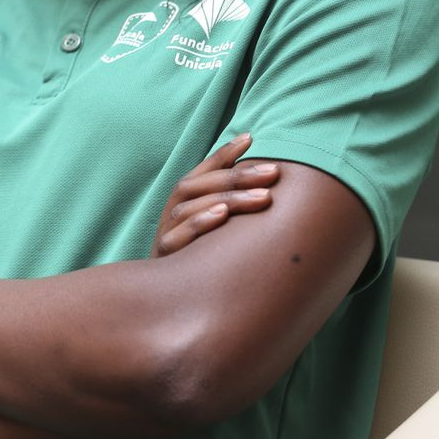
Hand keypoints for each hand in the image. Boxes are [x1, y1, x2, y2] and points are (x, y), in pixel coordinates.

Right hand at [151, 133, 278, 256]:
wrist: (168, 300)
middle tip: (274, 172)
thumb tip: (267, 185)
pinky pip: (178, 237)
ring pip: (191, 207)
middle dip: (237, 176)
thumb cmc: (198, 259)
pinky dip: (199, 223)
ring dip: (227, 198)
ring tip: (263, 197)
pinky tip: (223, 215)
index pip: (202, 170)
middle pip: (198, 184)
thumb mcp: (212, 229)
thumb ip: (229, 205)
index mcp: (182, 202)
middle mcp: (171, 213)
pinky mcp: (164, 257)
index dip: (224, 154)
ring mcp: (165, 233)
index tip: (251, 138)